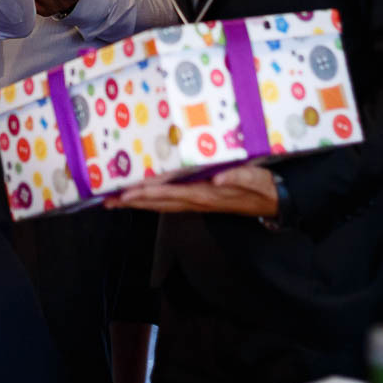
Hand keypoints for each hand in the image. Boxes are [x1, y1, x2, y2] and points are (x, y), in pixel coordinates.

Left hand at [105, 165, 279, 217]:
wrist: (274, 200)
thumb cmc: (263, 185)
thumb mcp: (255, 178)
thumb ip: (239, 177)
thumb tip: (219, 178)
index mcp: (206, 195)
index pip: (171, 195)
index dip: (148, 194)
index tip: (127, 193)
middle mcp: (197, 201)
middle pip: (159, 203)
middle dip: (133, 202)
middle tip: (108, 201)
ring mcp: (197, 203)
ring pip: (162, 205)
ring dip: (138, 204)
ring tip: (114, 202)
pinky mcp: (199, 201)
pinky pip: (170, 203)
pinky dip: (152, 202)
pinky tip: (140, 199)